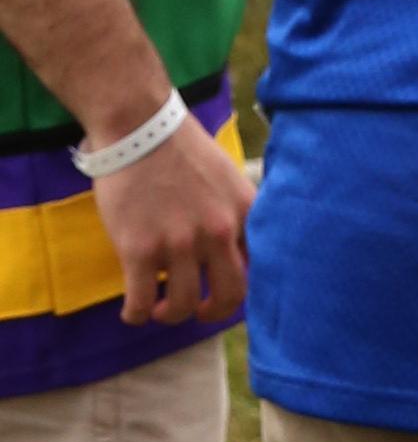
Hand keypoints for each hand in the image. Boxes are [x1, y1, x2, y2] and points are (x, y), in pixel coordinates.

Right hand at [94, 109, 252, 332]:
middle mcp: (219, 230)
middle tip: (199, 310)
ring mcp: (179, 242)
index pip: (261, 266)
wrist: (140, 126)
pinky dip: (136, 315)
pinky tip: (133, 311)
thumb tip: (241, 248)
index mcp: (244, 210)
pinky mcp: (140, 250)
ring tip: (160, 308)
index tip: (228, 292)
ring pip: (183, 306)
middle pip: (231, 296)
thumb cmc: (181, 150)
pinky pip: (141, 303)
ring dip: (171, 314)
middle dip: (214, 312)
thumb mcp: (228, 177)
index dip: (247, 286)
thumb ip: (237, 211)